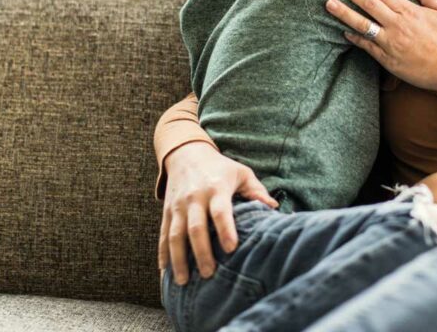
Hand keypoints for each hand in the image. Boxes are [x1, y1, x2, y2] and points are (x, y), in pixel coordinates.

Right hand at [159, 142, 277, 284]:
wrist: (187, 154)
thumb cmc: (221, 167)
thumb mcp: (241, 173)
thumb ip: (257, 192)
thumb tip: (274, 209)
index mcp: (216, 188)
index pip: (220, 211)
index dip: (226, 229)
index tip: (231, 248)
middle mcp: (195, 197)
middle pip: (195, 228)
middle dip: (201, 252)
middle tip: (209, 274)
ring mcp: (178, 205)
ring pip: (175, 235)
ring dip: (178, 259)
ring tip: (183, 281)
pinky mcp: (167, 211)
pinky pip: (163, 234)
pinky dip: (162, 254)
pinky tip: (164, 272)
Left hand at [326, 0, 436, 97]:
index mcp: (409, 11)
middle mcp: (397, 24)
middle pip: (368, 4)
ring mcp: (390, 42)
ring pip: (363, 24)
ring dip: (344, 13)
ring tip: (329, 3)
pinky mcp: (387, 59)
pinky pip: (367, 46)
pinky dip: (354, 38)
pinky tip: (343, 31)